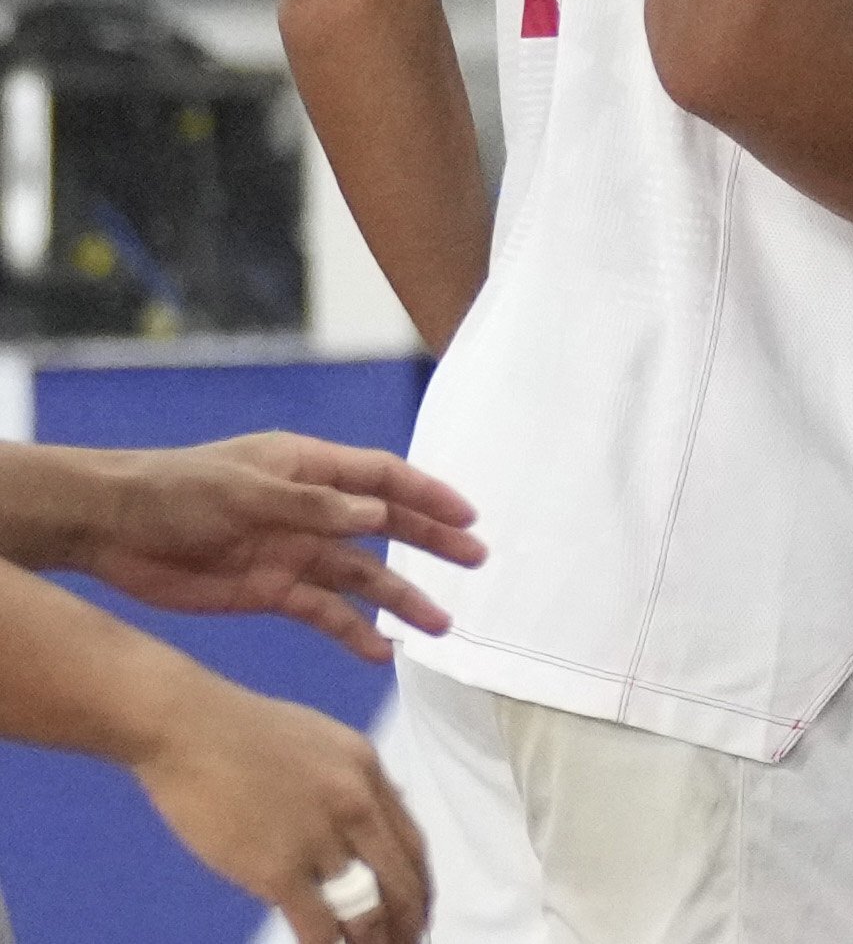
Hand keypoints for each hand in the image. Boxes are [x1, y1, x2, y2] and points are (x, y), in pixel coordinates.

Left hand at [60, 436, 483, 658]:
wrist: (108, 528)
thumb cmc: (174, 489)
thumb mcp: (244, 491)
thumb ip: (312, 505)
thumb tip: (377, 515)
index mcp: (308, 468)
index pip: (384, 478)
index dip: (429, 495)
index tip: (468, 517)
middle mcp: (310, 509)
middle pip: (385, 526)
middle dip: (431, 543)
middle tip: (476, 561)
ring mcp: (291, 551)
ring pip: (361, 576)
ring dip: (400, 599)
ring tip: (441, 625)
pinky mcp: (267, 590)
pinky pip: (322, 612)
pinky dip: (352, 632)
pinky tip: (381, 653)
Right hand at [129, 667, 429, 942]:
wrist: (189, 729)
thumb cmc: (243, 732)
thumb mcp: (324, 741)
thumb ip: (353, 783)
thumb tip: (375, 820)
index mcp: (369, 771)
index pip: (413, 843)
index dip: (421, 885)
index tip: (420, 909)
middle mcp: (356, 804)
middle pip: (401, 880)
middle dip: (409, 921)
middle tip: (410, 943)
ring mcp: (319, 837)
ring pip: (367, 908)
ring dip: (376, 940)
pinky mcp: (277, 868)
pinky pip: (318, 925)